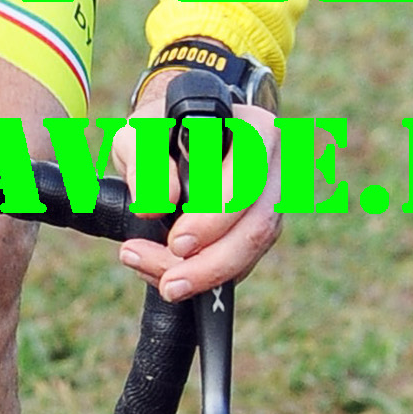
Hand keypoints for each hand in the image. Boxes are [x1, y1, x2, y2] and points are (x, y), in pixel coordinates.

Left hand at [111, 82, 282, 306]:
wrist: (169, 138)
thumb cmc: (158, 129)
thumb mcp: (140, 133)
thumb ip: (144, 160)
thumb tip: (156, 204)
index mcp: (255, 130)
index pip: (247, 177)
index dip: (215, 216)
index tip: (177, 243)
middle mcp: (272, 168)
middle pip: (258, 225)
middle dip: (212, 263)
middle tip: (169, 284)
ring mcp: (269, 203)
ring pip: (251, 251)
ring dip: (204, 275)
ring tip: (160, 283)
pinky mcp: (255, 232)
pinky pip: (238, 264)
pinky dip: (202, 278)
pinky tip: (165, 274)